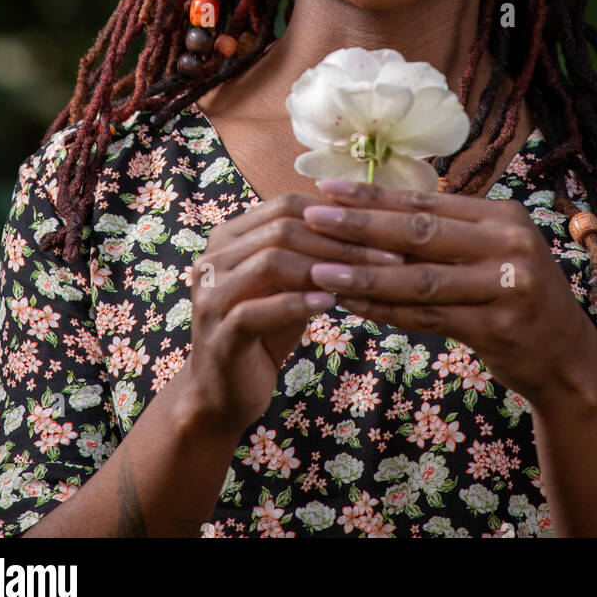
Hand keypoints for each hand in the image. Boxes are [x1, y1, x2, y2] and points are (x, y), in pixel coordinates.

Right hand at [184, 191, 407, 434]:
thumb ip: (310, 254)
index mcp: (229, 238)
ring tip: (362, 277)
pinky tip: (331, 304)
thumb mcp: (289, 285)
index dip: (334, 214)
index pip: (285, 206)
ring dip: (323, 268)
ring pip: (270, 262)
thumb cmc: (264, 330)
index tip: (380, 227)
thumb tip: (363, 221)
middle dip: (339, 241)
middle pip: (281, 230)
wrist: (224, 390)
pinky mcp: (218, 333)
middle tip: (387, 255)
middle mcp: (212, 258)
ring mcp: (210, 296)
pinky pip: (258, 310)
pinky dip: (297, 303)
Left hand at [302, 178, 596, 406]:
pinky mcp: (499, 327)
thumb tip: (377, 213)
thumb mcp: (494, 252)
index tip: (329, 188)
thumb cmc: (516, 297)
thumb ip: (448, 234)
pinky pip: (429, 317)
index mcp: (502, 216)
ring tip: (319, 269)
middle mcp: (508, 243)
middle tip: (313, 218)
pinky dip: (386, 312)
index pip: (427, 203)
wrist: (566, 356)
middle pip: (420, 234)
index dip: (375, 196)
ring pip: (419, 279)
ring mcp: (506, 285)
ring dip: (364, 275)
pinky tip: (353, 307)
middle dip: (360, 226)